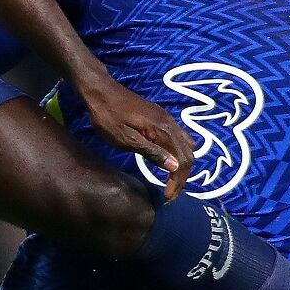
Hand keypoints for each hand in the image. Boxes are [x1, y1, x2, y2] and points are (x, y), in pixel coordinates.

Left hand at [74, 69, 193, 199]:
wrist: (101, 91)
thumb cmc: (108, 117)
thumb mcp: (126, 139)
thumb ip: (152, 152)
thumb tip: (175, 167)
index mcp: (163, 130)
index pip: (183, 160)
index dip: (178, 182)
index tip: (168, 197)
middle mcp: (170, 124)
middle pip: (188, 154)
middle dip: (182, 177)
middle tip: (171, 194)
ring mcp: (166, 119)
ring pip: (186, 146)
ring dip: (182, 165)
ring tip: (171, 182)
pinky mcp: (160, 118)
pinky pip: (179, 137)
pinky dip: (179, 153)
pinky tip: (169, 161)